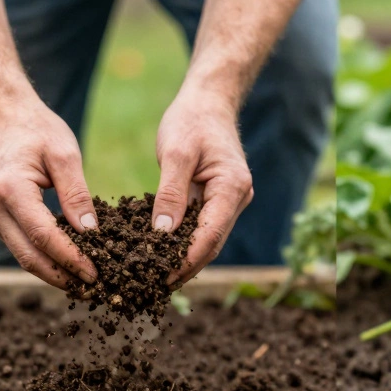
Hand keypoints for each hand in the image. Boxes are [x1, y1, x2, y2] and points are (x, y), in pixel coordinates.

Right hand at [0, 100, 98, 288]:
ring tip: (84, 285)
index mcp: (10, 189)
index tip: (96, 273)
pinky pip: (22, 248)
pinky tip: (68, 267)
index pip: (43, 236)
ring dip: (54, 274)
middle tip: (93, 289)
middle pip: (29, 256)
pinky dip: (45, 261)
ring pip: (24, 257)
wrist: (5, 119)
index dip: (71, 258)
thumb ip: (77, 195)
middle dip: (62, 277)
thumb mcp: (65, 155)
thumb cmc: (38, 131)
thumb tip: (91, 233)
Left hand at [152, 88, 253, 285]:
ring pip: (207, 240)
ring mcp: (229, 202)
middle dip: (184, 268)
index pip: (210, 235)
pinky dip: (182, 244)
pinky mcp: (216, 201)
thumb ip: (171, 194)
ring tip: (153, 280)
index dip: (186, 260)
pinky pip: (200, 228)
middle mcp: (237, 199)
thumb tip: (162, 234)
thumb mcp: (176, 154)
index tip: (162, 278)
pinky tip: (159, 257)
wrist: (208, 102)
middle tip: (153, 289)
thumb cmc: (192, 121)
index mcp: (232, 187)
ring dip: (183, 261)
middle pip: (210, 244)